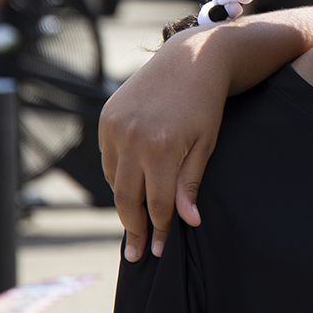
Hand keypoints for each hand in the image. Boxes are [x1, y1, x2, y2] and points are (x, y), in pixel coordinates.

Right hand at [100, 27, 227, 261]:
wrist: (192, 58)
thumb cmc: (206, 104)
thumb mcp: (206, 144)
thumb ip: (191, 183)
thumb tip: (188, 223)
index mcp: (162, 148)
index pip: (156, 204)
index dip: (159, 231)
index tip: (160, 252)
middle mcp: (133, 138)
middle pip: (127, 199)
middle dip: (134, 229)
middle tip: (136, 254)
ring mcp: (115, 126)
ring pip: (114, 181)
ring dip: (125, 202)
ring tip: (135, 222)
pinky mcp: (106, 117)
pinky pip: (107, 158)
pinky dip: (118, 175)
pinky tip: (130, 186)